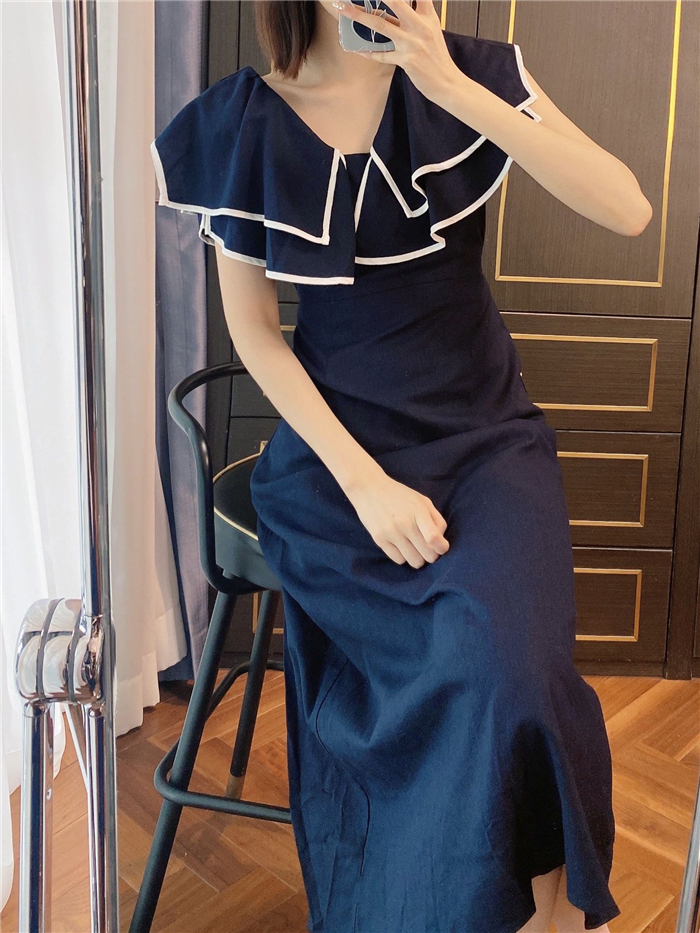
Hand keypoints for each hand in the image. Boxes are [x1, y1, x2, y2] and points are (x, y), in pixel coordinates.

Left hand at [332, 0, 461, 101]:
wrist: (447, 82)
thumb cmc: (437, 58)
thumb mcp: (432, 31)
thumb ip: (416, 18)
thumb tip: (396, 10)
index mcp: (428, 16)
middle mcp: (420, 26)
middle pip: (395, 1)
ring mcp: (412, 43)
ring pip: (381, 25)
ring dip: (359, 16)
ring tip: (344, 10)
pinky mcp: (406, 60)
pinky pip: (381, 54)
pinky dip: (368, 51)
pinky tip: (356, 48)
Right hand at [344, 468, 449, 567]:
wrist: (369, 488)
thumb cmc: (399, 495)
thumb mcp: (422, 501)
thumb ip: (436, 519)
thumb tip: (441, 540)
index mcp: (418, 511)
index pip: (434, 538)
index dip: (442, 548)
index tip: (442, 547)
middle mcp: (405, 523)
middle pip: (427, 554)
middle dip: (432, 555)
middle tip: (428, 549)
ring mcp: (391, 533)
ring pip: (414, 561)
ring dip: (419, 558)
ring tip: (416, 549)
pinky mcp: (379, 539)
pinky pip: (399, 560)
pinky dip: (404, 557)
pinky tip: (402, 547)